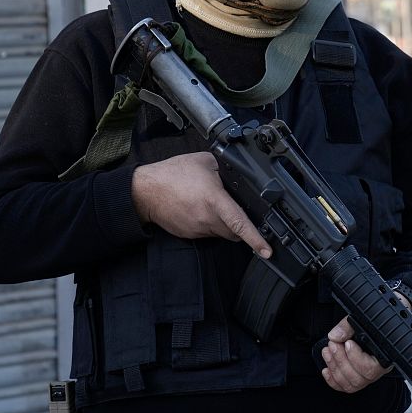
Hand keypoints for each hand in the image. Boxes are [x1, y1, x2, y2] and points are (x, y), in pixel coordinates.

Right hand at [132, 152, 271, 258]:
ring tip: (213, 205)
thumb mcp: (205, 161)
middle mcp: (207, 219)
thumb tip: (240, 175)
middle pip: (235, 232)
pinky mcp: (190, 234)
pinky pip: (208, 233)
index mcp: (214, 201)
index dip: (255, 238)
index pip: (239, 223)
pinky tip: (201, 209)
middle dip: (242, 225)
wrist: (144, 191)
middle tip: (238, 210)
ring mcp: (198, 229)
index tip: (267, 250)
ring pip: (222, 233)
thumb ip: (226, 168)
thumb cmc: (172, 174)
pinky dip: (210, 224)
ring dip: (225, 224)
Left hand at [320, 293, 410, 392]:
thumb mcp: (361, 318)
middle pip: (359, 378)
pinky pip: (344, 387)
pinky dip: (333, 380)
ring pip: (351, 384)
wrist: (378, 321)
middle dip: (341, 361)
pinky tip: (326, 369)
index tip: (348, 343)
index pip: (372, 367)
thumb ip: (348, 326)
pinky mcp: (356, 379)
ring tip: (328, 351)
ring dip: (335, 368)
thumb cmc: (374, 320)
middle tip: (332, 344)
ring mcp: (367, 376)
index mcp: (385, 355)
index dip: (356, 357)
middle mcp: (377, 369)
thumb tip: (334, 336)